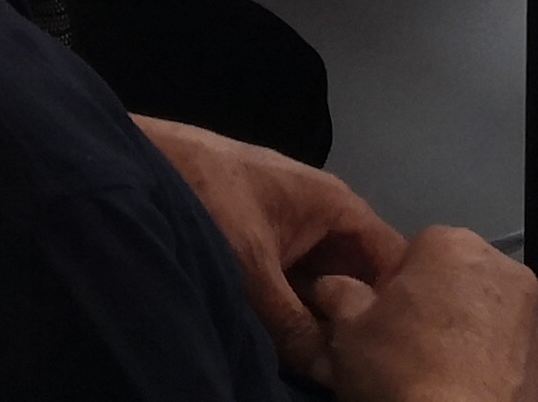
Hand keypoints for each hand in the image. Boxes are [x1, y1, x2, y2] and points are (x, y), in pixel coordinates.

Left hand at [139, 119, 404, 378]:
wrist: (139, 165)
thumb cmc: (205, 199)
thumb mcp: (251, 269)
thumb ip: (293, 323)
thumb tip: (332, 372)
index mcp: (336, 205)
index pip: (392, 257)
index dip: (398, 304)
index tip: (393, 350)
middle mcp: (322, 217)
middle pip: (357, 278)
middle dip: (356, 321)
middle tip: (354, 369)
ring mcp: (290, 233)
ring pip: (322, 287)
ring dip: (321, 323)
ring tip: (325, 367)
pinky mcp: (261, 248)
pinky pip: (291, 286)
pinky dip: (292, 315)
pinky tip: (289, 350)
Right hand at [317, 226, 537, 401]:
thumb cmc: (402, 373)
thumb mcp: (349, 332)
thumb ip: (340, 296)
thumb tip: (332, 286)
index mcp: (450, 243)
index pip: (414, 251)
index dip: (394, 289)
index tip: (384, 323)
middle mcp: (498, 264)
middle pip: (454, 275)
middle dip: (433, 303)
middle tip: (408, 348)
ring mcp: (529, 309)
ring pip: (483, 309)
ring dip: (463, 330)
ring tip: (437, 372)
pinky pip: (506, 343)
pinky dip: (488, 358)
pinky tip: (464, 386)